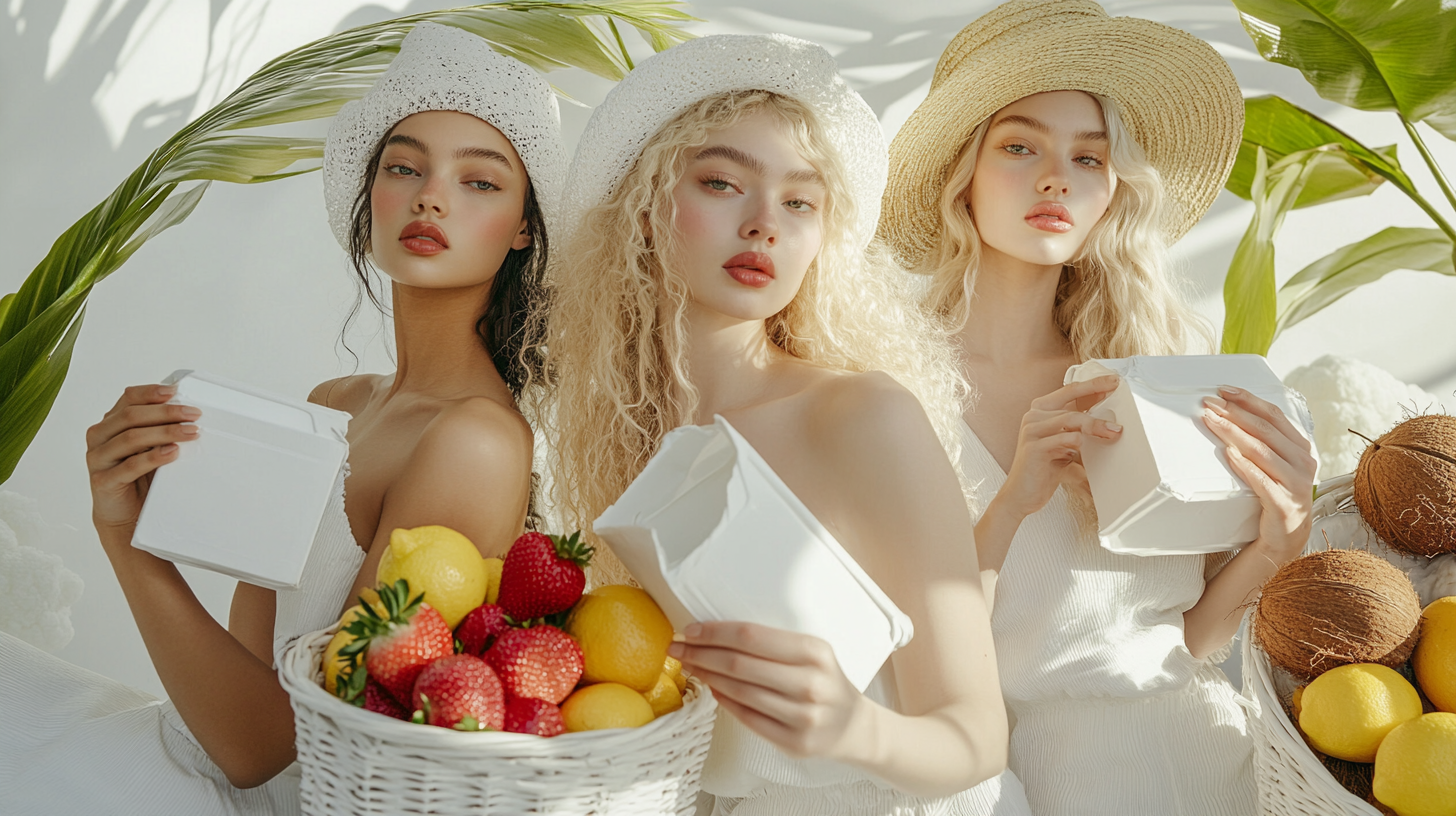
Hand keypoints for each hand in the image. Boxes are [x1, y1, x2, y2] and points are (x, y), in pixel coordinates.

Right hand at [87, 384, 199, 534]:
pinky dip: (153, 458)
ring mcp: (98, 458)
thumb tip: (191, 412)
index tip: (176, 391)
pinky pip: (129, 465)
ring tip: (190, 432)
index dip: (151, 392)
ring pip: (131, 438)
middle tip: (194, 415)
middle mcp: (100, 437)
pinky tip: (172, 452)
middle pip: (131, 416)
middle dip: (166, 413)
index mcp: (111, 423)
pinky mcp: (103, 481)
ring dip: (165, 432)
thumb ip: (160, 429)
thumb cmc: (141, 477)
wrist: (125, 515)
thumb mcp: (151, 447)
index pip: (128, 399)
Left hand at [668, 621, 868, 760]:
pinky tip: (712, 688)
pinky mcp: (793, 742)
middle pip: (740, 664)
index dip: (715, 632)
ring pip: (739, 692)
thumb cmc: (825, 681)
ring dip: (707, 677)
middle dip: (701, 654)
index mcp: (815, 651)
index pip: (752, 637)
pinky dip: (724, 700)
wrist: (853, 727)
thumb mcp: (812, 652)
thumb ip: (773, 644)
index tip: (690, 630)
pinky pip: (747, 717)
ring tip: (690, 666)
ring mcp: (803, 716)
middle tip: (677, 647)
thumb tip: (716, 633)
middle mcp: (810, 683)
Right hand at [997, 374, 1121, 519]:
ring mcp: (1031, 431)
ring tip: (1113, 432)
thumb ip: (1083, 432)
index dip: (1093, 384)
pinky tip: (1083, 446)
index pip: (1070, 390)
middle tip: (1120, 407)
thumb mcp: (1068, 446)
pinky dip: (1076, 441)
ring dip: (1095, 425)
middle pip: (1072, 401)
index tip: (1114, 382)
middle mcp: (1034, 416)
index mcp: (1042, 411)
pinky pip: (1061, 439)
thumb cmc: (1045, 469)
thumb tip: (1112, 423)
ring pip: (1069, 418)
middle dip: (1099, 403)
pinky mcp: (1033, 448)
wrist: (1021, 495)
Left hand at [1201, 385, 1316, 560]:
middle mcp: (1303, 461)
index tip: (1223, 390)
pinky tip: (1228, 455)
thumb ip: (1264, 440)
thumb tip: (1230, 413)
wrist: (1287, 534)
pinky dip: (1244, 466)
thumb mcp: (1276, 462)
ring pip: (1261, 451)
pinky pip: (1261, 481)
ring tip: (1212, 422)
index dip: (1248, 400)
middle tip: (1209, 404)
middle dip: (1235, 413)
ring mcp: (1296, 483)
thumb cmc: (1276, 491)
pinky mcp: (1284, 503)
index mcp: (1301, 446)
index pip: (1274, 415)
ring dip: (1234, 433)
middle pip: (1265, 430)